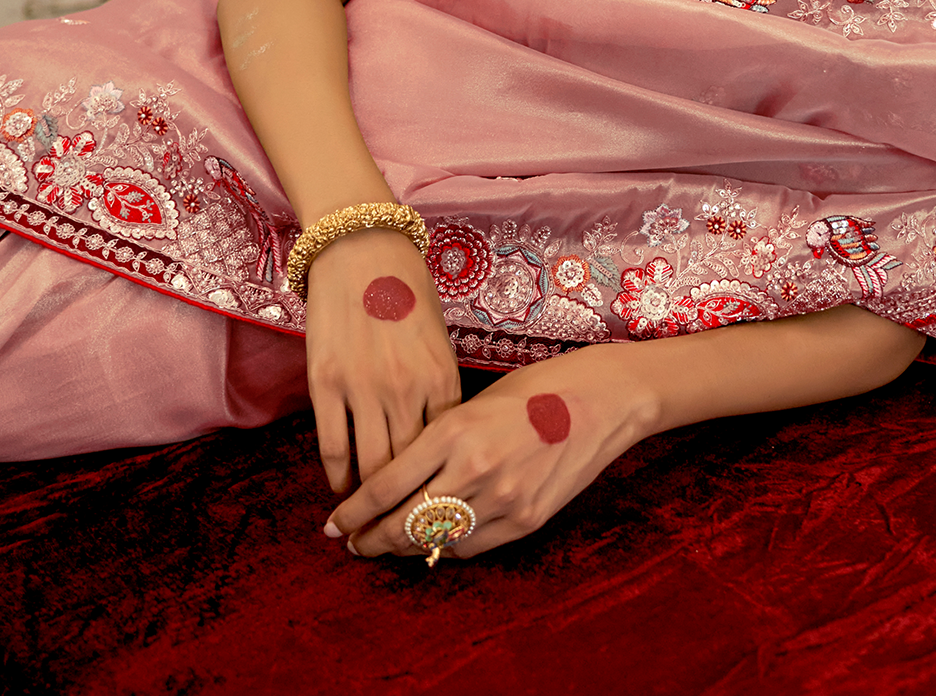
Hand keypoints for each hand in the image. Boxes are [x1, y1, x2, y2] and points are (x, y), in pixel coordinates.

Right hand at [303, 227, 460, 493]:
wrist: (361, 246)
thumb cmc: (405, 288)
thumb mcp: (436, 340)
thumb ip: (436, 389)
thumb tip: (434, 439)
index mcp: (441, 379)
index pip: (443, 454)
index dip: (438, 486)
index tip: (434, 508)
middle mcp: (406, 390)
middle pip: (408, 471)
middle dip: (404, 507)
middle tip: (398, 529)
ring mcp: (364, 388)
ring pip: (370, 468)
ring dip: (368, 501)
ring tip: (367, 517)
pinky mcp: (326, 383)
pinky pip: (332, 447)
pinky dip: (337, 477)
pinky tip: (341, 488)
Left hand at [325, 343, 656, 558]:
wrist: (601, 400)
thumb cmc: (536, 387)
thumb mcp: (474, 401)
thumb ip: (438, 439)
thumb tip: (399, 477)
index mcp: (454, 430)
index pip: (386, 484)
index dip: (353, 511)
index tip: (334, 523)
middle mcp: (474, 469)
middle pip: (404, 522)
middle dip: (370, 538)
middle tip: (351, 542)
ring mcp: (502, 500)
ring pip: (435, 542)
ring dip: (403, 548)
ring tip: (383, 546)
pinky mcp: (526, 520)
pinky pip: (471, 546)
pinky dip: (445, 547)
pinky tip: (431, 542)